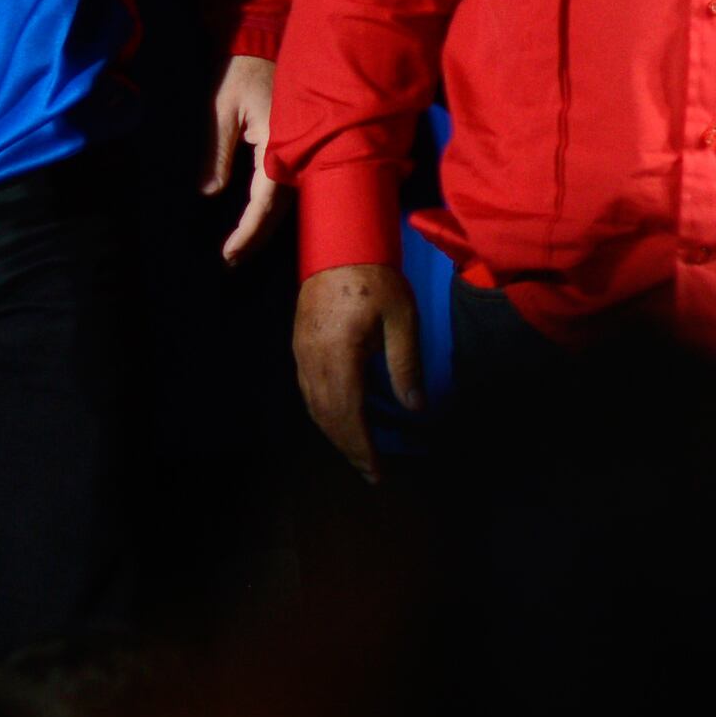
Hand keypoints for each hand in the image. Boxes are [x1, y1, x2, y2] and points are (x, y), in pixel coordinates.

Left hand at [204, 54, 282, 262]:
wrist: (262, 43)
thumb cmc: (239, 73)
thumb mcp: (219, 109)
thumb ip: (216, 153)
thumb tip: (208, 194)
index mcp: (279, 146)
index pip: (264, 203)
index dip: (247, 233)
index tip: (228, 254)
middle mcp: (296, 154)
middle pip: (278, 210)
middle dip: (255, 238)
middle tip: (230, 261)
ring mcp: (299, 151)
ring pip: (285, 202)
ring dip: (263, 227)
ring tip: (240, 249)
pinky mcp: (295, 147)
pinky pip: (285, 187)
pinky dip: (269, 210)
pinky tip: (255, 221)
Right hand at [294, 261, 420, 481]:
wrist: (339, 243)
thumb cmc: (376, 277)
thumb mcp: (402, 319)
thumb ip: (406, 365)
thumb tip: (416, 407)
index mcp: (340, 356)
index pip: (349, 417)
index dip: (363, 449)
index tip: (378, 473)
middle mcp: (314, 361)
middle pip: (328, 419)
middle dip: (351, 449)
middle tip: (373, 473)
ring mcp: (302, 354)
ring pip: (315, 408)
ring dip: (336, 435)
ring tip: (360, 454)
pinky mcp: (300, 346)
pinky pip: (308, 391)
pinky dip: (325, 414)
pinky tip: (342, 420)